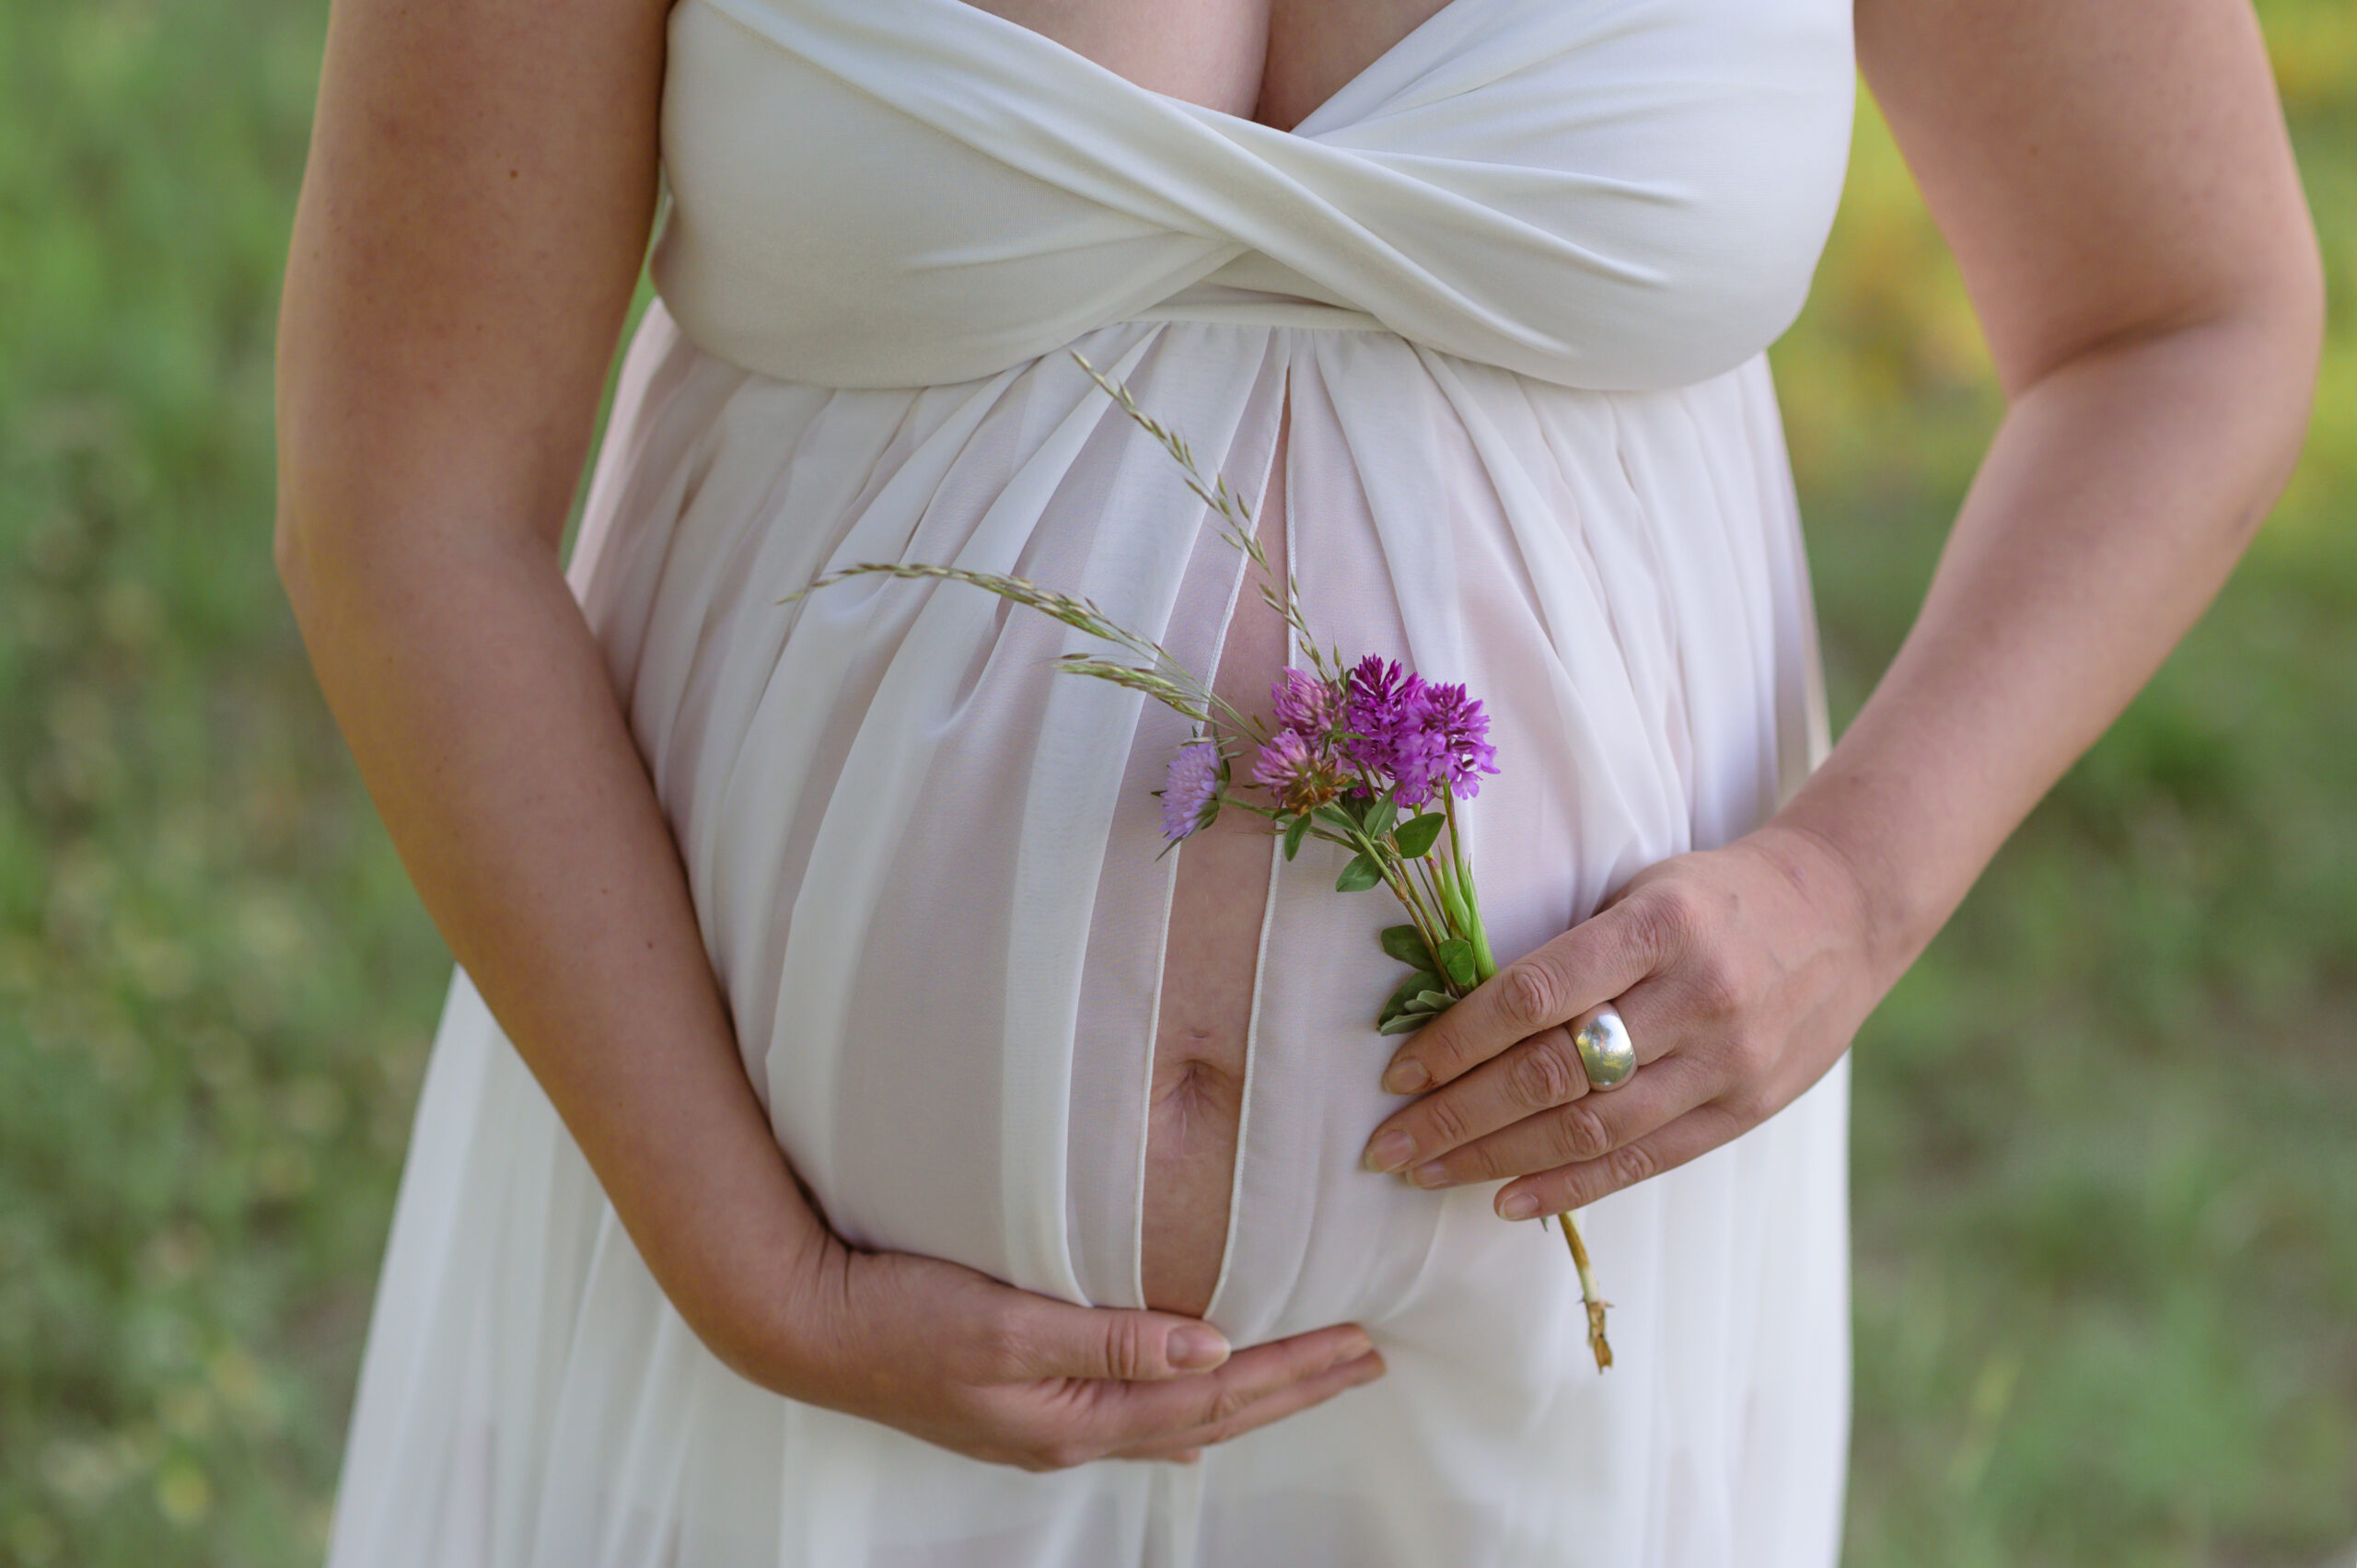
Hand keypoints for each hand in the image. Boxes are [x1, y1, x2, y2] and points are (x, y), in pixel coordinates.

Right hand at [775, 1235, 1386, 1470]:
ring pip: (1177, 1416)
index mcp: (1079, 1415)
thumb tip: (1212, 1346)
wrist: (805, 1327)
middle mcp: (1074, 1431)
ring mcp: (1047, 1424)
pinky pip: (1131, 1413)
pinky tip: (1194, 1415)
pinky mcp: (1024, 1402)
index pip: (1216, 1393)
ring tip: (1308, 1381)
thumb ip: (1112, 1335)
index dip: (1293, 1370)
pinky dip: (1182, 1409)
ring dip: (1251, 1396)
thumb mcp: (1007, 1324)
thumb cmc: (898, 1317)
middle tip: (1367, 1360)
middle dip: (1294, 1387)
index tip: (1360, 1343)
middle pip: (1211, 1413)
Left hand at [1357, 822, 1888, 1218]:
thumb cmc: (1714, 896)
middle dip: (1458, 1115)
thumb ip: (1569, 953)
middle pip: (1553, 1072)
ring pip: (1591, 1129)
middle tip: (1386, 1146)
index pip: (1535, 995)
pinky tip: (1505, 1201)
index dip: (1457, 1040)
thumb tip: (1458, 1022)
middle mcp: (1695, 997)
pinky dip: (1568, 1188)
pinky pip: (1643, 1160)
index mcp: (1658, 926)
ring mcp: (1727, 1061)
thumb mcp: (1643, 890)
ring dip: (1496, 1159)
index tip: (1398, 1072)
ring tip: (1427, 1173)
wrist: (1845, 909)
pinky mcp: (1747, 1109)